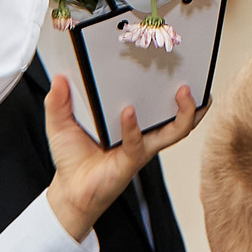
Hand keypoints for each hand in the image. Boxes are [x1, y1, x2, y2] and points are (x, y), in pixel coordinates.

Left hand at [43, 77, 199, 241]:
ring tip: (182, 92)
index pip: (158, 98)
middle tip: (191, 79)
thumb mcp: (61, 122)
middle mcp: (143, 131)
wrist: (69, 190)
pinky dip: (133, 127)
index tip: (173, 61)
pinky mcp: (132, 160)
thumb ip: (58, 101)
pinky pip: (138, 142)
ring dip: (184, 113)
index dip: (171, 83)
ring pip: (175, 131)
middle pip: (180, 115)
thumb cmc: (73, 157)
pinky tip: (128, 113)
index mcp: (132, 118)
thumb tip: (58, 78)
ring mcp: (141, 146)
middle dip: (193, 99)